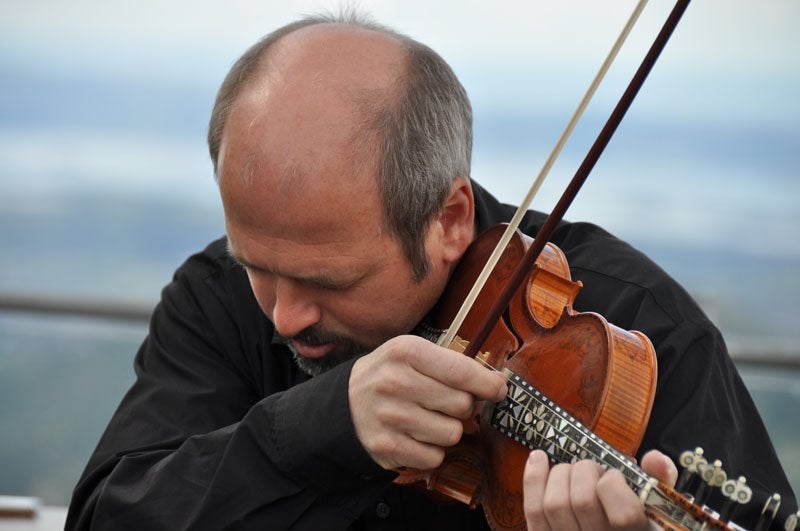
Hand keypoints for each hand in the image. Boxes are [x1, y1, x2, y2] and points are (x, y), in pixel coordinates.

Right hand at [349, 335, 506, 469]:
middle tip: (445, 403)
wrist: (345, 403)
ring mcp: (389, 416)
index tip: (498, 390)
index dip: (488, 385)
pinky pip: (435, 457)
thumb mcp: (414, 354)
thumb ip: (454, 364)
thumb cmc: (390, 375)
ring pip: (452, 434)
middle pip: (462, 406)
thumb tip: (498, 384)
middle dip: (462, 407)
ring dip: (447, 430)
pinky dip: (431, 451)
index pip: (462, 372)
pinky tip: (416, 436)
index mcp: (406, 351)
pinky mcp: (386, 446)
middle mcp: (395, 382)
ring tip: (428, 419)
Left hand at [523, 449, 677, 530]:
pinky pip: (533, 511)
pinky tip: (538, 458)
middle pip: (582, 502)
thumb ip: (660, 481)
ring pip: (554, 504)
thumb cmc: (636, 519)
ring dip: (561, 474)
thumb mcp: (658, 504)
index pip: (624, 514)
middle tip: (592, 470)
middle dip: (585, 471)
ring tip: (572, 472)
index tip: (614, 476)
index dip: (615, 484)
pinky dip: (533, 478)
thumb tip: (654, 458)